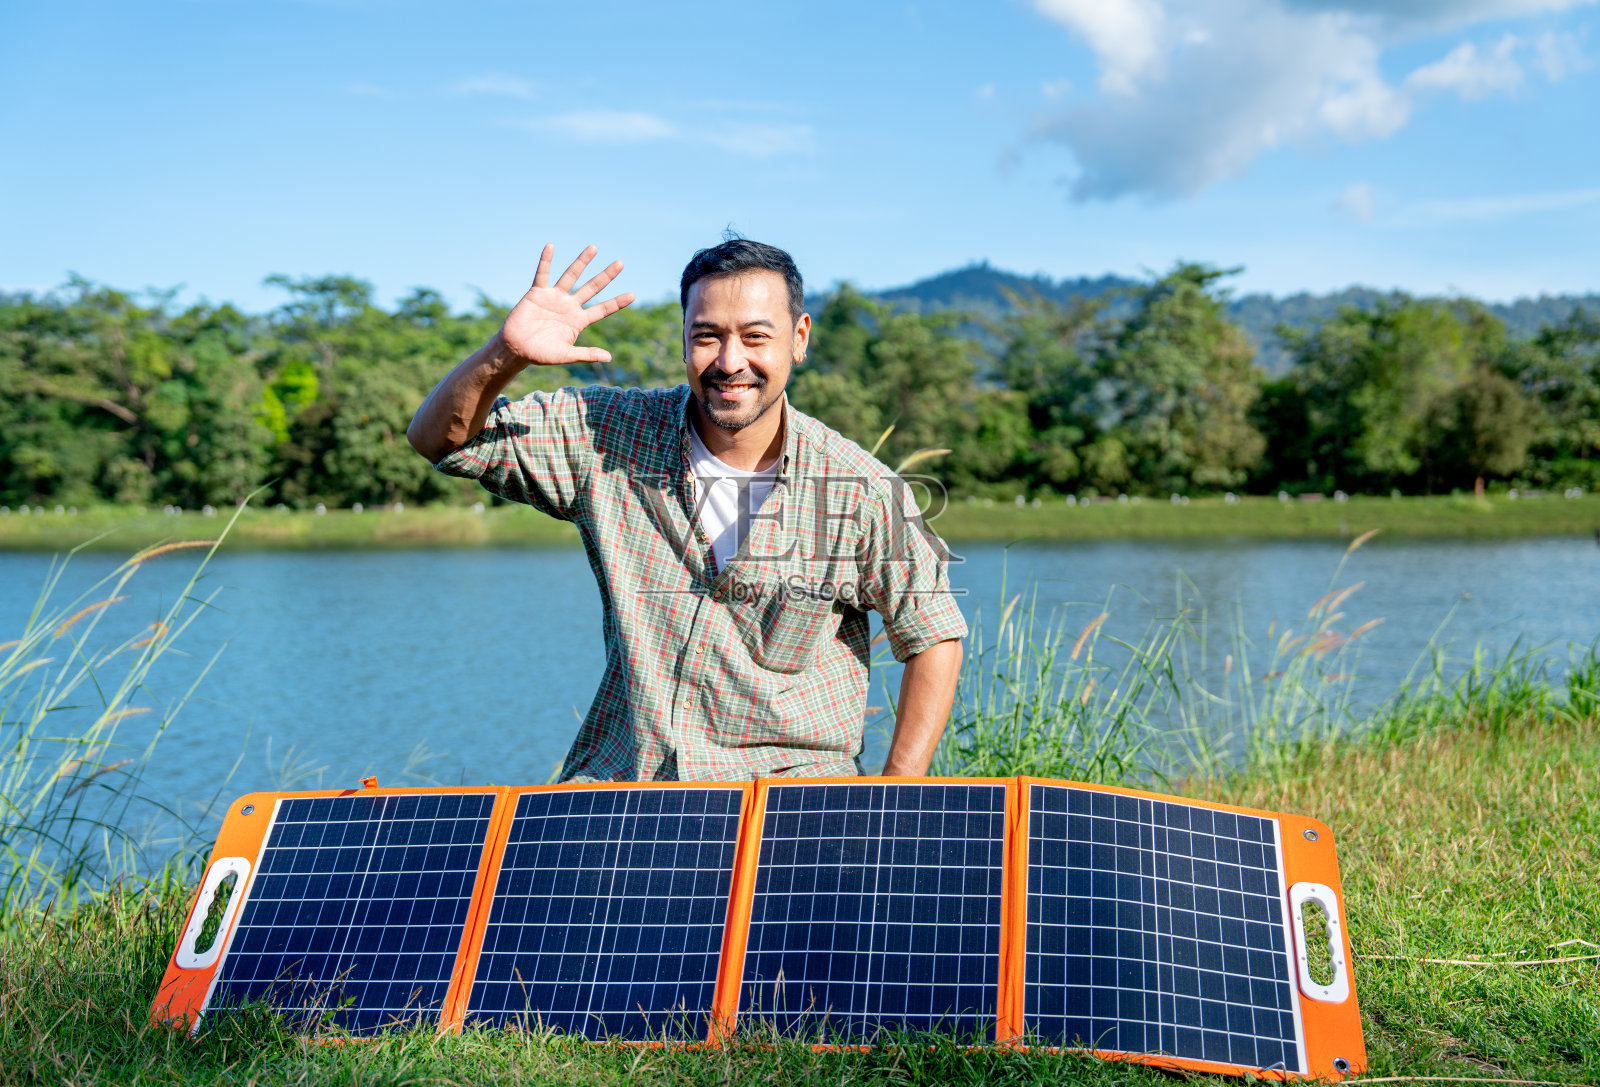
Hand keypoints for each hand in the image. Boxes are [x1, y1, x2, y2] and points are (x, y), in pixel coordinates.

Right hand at [501, 244, 635, 366]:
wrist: (516, 349)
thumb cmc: (540, 354)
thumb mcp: (566, 355)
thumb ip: (586, 354)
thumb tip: (609, 357)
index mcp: (579, 321)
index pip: (602, 309)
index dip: (617, 302)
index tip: (632, 295)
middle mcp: (569, 306)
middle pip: (592, 288)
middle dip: (605, 276)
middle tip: (620, 263)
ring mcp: (554, 297)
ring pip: (571, 276)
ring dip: (582, 262)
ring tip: (594, 248)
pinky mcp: (537, 292)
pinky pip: (542, 273)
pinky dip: (545, 260)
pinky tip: (550, 246)